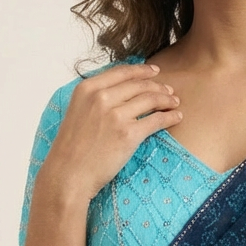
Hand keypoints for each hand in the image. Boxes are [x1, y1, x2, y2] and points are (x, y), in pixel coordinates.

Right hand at [39, 61, 182, 202]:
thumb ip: (94, 98)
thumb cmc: (70, 149)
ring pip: (150, 99)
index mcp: (87, 89)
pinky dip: (170, 117)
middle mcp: (101, 97)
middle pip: (138, 85)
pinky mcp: (128, 134)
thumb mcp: (77, 111)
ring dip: (166, 99)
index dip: (142, 71)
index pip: (121, 73)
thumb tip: (118, 92)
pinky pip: (156, 120)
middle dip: (157, 86)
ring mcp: (115, 115)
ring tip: (174, 102)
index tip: (155, 71)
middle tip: (169, 90)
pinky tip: (176, 117)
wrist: (68, 174)